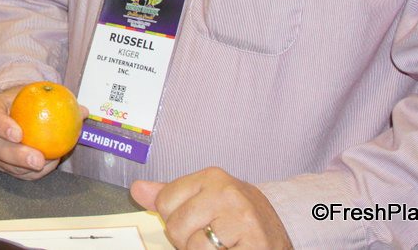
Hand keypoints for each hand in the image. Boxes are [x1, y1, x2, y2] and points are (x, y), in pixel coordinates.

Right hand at [0, 86, 56, 179]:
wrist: (11, 110)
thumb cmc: (24, 100)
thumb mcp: (35, 94)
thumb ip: (57, 101)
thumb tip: (84, 111)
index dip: (2, 126)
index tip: (19, 134)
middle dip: (17, 156)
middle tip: (38, 159)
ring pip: (5, 164)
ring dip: (26, 168)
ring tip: (46, 165)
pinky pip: (14, 172)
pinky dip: (30, 172)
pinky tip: (47, 166)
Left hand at [131, 167, 292, 249]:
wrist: (279, 237)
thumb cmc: (240, 218)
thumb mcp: (207, 198)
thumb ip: (172, 195)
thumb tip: (138, 190)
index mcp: (212, 177)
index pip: (165, 201)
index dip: (176, 218)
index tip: (197, 220)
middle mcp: (226, 192)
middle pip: (176, 227)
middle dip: (188, 240)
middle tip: (212, 237)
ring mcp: (241, 218)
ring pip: (193, 247)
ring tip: (222, 245)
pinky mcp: (253, 243)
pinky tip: (231, 249)